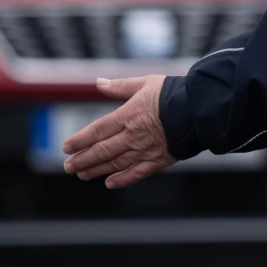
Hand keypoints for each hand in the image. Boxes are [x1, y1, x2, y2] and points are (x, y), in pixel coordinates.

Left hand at [61, 75, 176, 189]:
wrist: (200, 109)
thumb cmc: (173, 93)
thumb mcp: (145, 83)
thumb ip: (120, 86)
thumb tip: (99, 83)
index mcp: (128, 115)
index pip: (96, 130)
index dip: (79, 140)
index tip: (67, 147)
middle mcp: (133, 135)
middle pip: (101, 150)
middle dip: (82, 160)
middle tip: (69, 166)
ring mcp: (145, 150)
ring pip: (115, 163)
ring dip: (96, 170)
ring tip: (82, 174)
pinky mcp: (159, 160)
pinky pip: (137, 173)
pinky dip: (122, 180)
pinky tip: (110, 183)